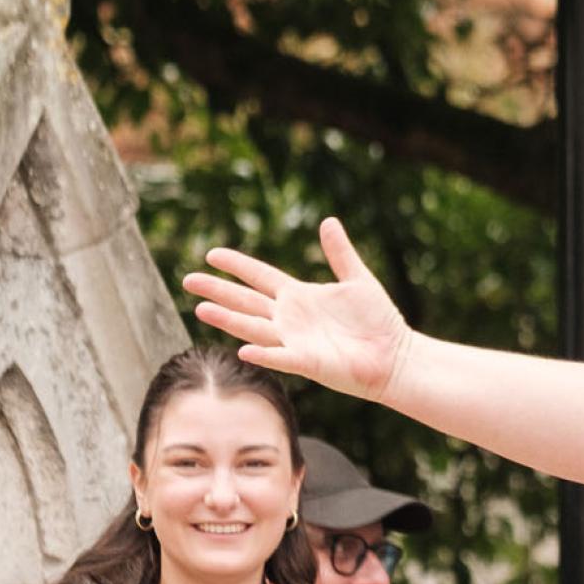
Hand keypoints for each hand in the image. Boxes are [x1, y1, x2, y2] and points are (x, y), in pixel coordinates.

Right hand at [182, 218, 412, 401]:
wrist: (396, 355)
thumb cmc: (378, 321)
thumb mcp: (358, 279)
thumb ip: (340, 253)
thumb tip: (329, 221)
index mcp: (299, 296)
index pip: (260, 276)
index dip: (237, 265)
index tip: (211, 254)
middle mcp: (290, 318)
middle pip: (246, 301)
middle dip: (217, 291)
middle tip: (187, 280)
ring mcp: (295, 341)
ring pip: (253, 328)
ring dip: (228, 320)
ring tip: (200, 309)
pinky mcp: (307, 362)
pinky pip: (281, 357)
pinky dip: (264, 354)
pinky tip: (243, 350)